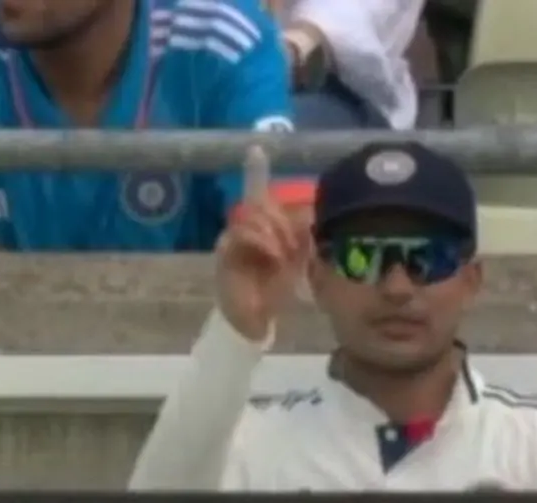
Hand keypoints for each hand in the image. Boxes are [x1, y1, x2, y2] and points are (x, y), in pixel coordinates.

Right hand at [215, 146, 311, 341]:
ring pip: (251, 216)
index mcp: (263, 228)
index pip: (257, 193)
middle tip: (293, 244)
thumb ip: (301, 238)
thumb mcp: (296, 262)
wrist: (254, 320)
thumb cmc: (275, 291)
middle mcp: (245, 229)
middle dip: (280, 219)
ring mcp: (232, 240)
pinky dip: (262, 242)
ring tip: (283, 253)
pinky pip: (241, 234)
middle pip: (259, 203)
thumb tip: (311, 219)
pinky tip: (275, 255)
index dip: (255, 171)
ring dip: (273, 231)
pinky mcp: (225, 253)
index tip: (256, 148)